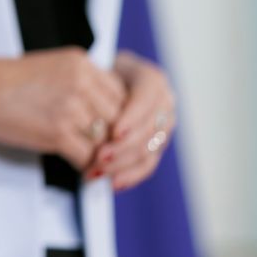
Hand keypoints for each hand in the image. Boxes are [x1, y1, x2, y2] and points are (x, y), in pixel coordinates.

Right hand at [0, 48, 126, 169]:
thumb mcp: (52, 68)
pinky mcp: (59, 133)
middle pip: (119, 117)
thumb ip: (82, 83)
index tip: (111, 129)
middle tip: (109, 153)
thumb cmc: (7, 82)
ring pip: (106, 139)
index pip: (122, 93)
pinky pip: (88, 157)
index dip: (120, 115)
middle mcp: (81, 82)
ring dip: (103, 156)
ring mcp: (71, 108)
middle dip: (114, 138)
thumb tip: (105, 112)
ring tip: (98, 165)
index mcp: (81, 63)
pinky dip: (87, 168)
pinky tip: (82, 171)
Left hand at [88, 50, 175, 190]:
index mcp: (151, 80)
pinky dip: (131, 176)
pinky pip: (148, 165)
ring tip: (97, 172)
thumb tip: (92, 111)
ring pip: (148, 150)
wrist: (105, 82)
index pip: (146, 100)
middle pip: (149, 130)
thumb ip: (99, 88)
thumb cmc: (96, 75)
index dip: (132, 118)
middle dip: (124, 147)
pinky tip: (114, 183)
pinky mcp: (157, 146)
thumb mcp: (97, 73)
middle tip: (99, 157)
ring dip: (123, 164)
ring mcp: (163, 127)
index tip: (114, 132)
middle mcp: (164, 104)